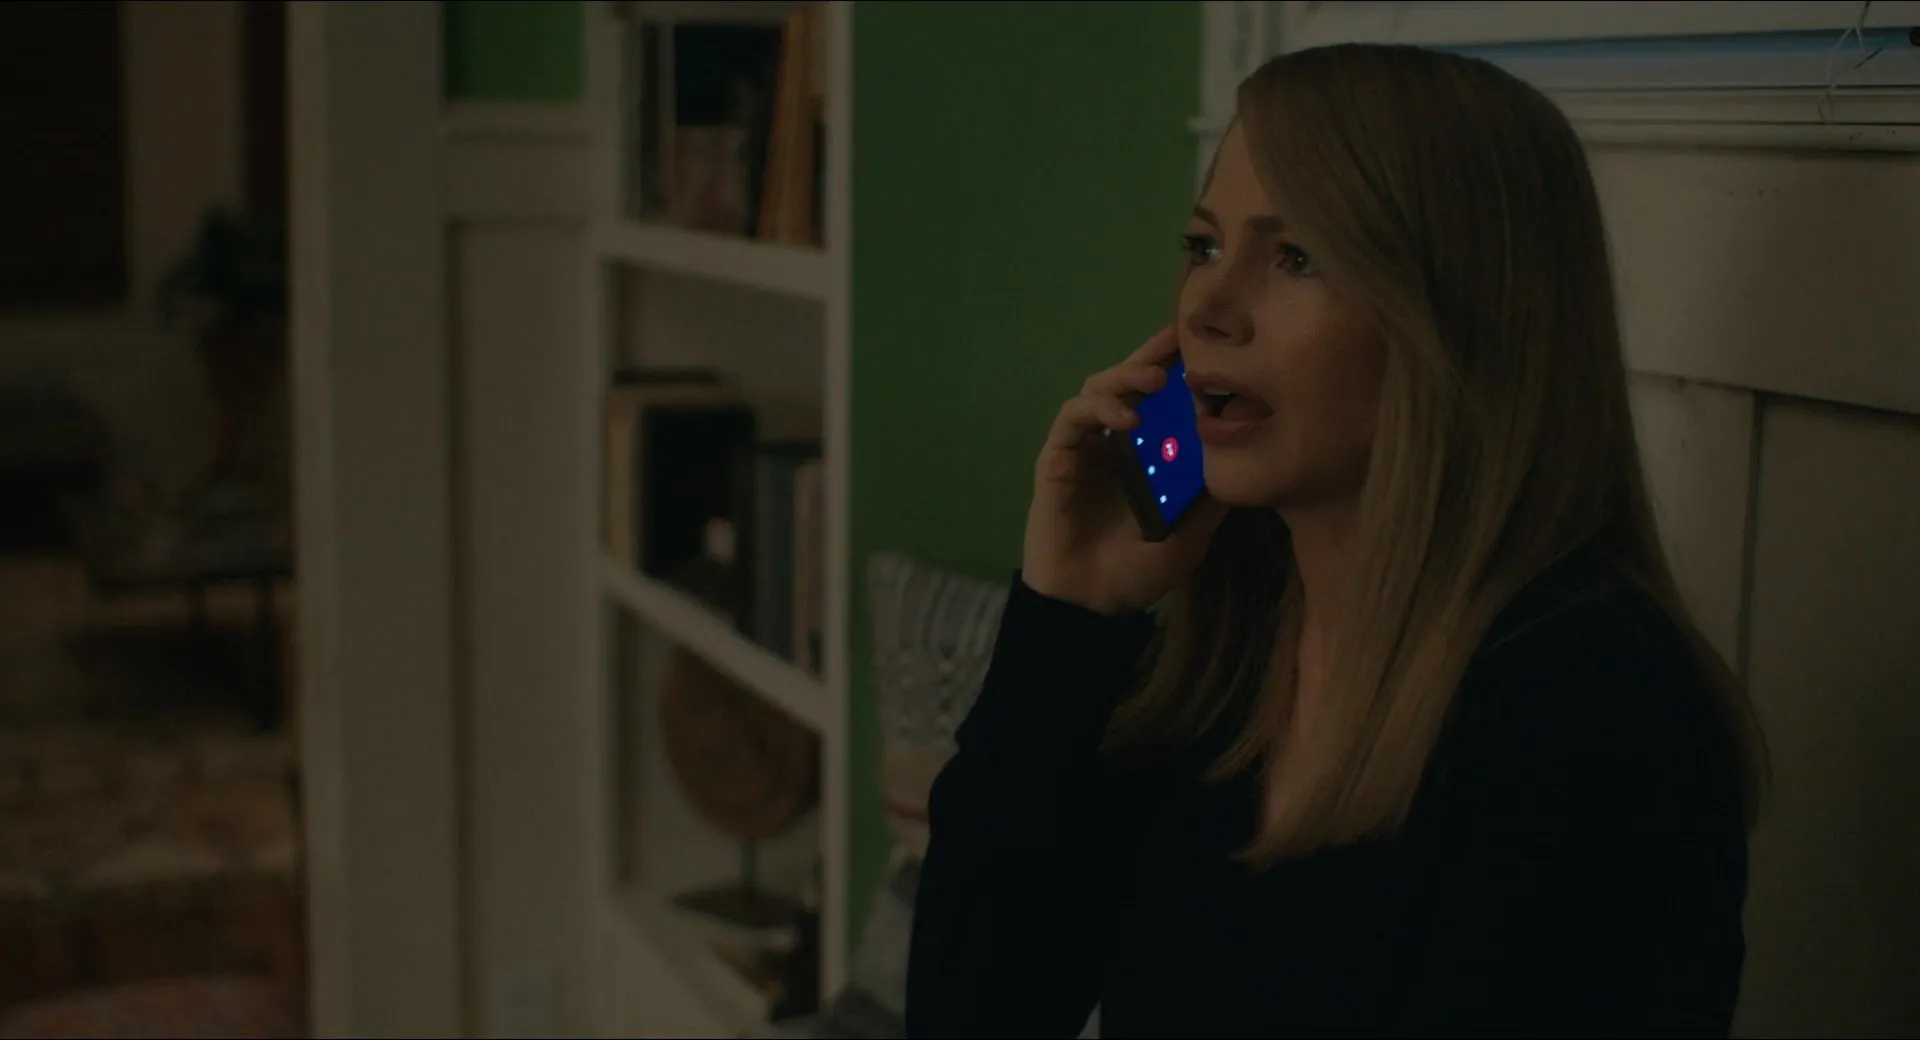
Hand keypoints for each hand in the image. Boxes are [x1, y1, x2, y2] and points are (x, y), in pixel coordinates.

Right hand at [1021, 326, 1228, 615]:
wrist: (1090, 604)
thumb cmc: (1138, 570)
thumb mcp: (1192, 532)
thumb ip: (1213, 494)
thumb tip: (1251, 453)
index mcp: (1147, 451)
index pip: (1163, 396)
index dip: (1181, 367)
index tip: (1211, 344)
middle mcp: (1115, 439)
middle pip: (1131, 378)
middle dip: (1155, 354)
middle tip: (1182, 337)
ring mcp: (1085, 446)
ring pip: (1099, 387)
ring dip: (1127, 375)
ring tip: (1157, 379)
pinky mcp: (1058, 457)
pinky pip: (1074, 417)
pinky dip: (1099, 408)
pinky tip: (1126, 418)